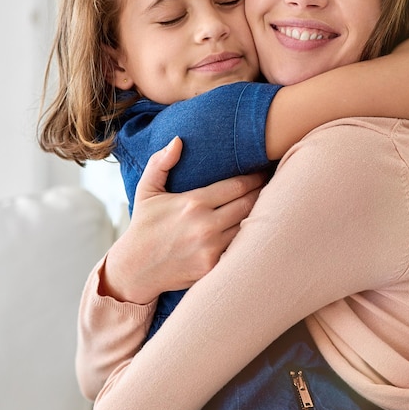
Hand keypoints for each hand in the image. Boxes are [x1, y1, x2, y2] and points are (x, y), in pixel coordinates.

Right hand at [100, 137, 265, 303]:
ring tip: (272, 204)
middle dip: (263, 193)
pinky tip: (257, 230)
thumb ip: (161, 163)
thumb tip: (178, 140)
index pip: (237, 186)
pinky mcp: (213, 267)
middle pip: (249, 205)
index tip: (261, 171)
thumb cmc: (144, 226)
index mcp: (193, 203)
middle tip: (272, 185)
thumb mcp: (147, 190)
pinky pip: (240, 248)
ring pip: (249, 227)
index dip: (254, 177)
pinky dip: (249, 239)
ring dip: (260, 215)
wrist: (135, 269)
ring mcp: (211, 248)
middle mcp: (205, 225)